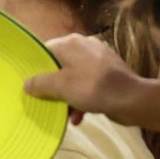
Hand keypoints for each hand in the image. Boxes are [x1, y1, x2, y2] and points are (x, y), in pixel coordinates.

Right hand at [23, 35, 153, 128]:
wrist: (132, 99)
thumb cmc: (92, 87)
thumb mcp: (59, 86)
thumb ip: (39, 83)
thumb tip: (26, 84)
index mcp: (71, 42)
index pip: (45, 51)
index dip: (36, 68)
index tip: (33, 85)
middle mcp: (85, 45)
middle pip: (60, 65)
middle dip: (54, 86)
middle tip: (47, 101)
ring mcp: (100, 58)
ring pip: (74, 77)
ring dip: (68, 96)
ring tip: (66, 113)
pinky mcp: (110, 73)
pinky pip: (89, 84)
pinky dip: (83, 98)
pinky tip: (80, 116)